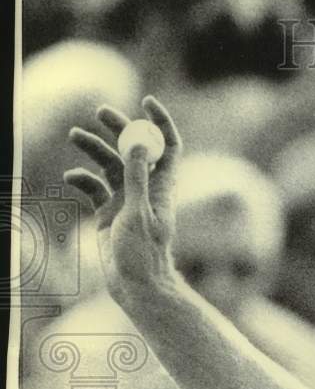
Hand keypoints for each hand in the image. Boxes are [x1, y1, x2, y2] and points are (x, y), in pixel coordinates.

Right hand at [65, 96, 181, 303]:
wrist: (136, 286)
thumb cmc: (144, 254)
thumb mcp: (140, 212)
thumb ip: (137, 178)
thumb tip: (138, 143)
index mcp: (163, 187)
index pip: (168, 147)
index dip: (160, 123)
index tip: (146, 102)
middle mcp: (145, 190)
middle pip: (134, 150)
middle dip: (119, 128)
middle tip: (100, 110)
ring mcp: (126, 200)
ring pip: (110, 166)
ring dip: (94, 149)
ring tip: (74, 135)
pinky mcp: (108, 213)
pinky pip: (94, 189)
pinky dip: (83, 179)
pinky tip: (71, 178)